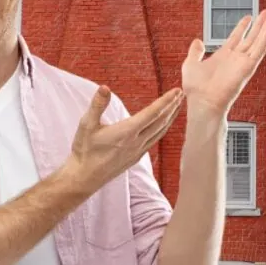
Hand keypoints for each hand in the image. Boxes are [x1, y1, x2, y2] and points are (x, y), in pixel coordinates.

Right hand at [65, 85, 183, 191]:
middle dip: (172, 106)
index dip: (166, 101)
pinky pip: (155, 140)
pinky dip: (163, 129)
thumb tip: (104, 87)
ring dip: (171, 117)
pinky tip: (164, 124)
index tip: (176, 91)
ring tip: (178, 105)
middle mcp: (136, 142)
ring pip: (160, 131)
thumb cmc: (84, 150)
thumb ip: (97, 106)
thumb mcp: (86, 125)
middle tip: (181, 93)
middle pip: (161, 121)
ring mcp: (138, 150)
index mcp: (126, 132)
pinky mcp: (137, 157)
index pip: (152, 113)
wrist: (84, 177)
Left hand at [181, 9, 265, 116]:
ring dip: (265, 29)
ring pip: (258, 42)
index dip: (243, 27)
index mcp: (223, 56)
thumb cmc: (196, 89)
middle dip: (258, 25)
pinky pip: (260, 49)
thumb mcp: (191, 64)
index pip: (236, 38)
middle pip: (250, 38)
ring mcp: (243, 62)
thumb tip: (197, 41)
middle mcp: (235, 58)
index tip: (248, 17)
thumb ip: (195, 52)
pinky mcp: (249, 66)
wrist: (203, 102)